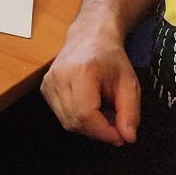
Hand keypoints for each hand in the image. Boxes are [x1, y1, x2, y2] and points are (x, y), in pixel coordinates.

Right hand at [40, 12, 139, 145]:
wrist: (89, 37)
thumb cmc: (111, 58)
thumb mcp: (129, 83)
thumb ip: (130, 112)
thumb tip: (128, 137)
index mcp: (81, 72)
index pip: (86, 114)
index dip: (103, 132)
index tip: (121, 137)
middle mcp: (59, 77)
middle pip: (74, 121)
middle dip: (98, 131)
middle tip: (116, 126)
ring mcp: (48, 83)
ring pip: (66, 121)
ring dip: (88, 126)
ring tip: (104, 113)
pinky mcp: (44, 88)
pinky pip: (61, 115)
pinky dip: (78, 118)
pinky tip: (90, 107)